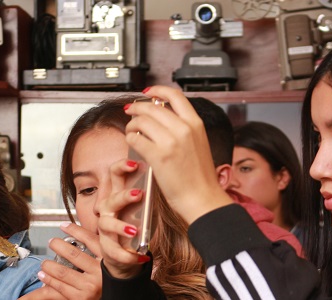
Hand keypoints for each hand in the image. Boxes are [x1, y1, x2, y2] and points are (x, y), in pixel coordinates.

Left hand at [30, 223, 102, 299]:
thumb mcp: (105, 263)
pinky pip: (59, 286)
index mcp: (108, 260)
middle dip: (58, 245)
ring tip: (44, 263)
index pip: (90, 239)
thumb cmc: (104, 281)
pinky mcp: (80, 298)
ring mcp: (90, 286)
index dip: (74, 230)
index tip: (63, 226)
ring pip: (62, 272)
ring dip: (48, 265)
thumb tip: (75, 231)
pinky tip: (43, 275)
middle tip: (52, 242)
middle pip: (73, 254)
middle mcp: (100, 272)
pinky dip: (48, 279)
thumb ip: (95, 250)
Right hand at [96, 159, 148, 278]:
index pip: (115, 176)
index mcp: (117, 196)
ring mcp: (106, 229)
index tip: (135, 163)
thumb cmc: (138, 225)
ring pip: (106, 224)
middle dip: (123, 196)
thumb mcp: (146, 208)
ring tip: (135, 230)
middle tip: (138, 194)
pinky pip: (114, 251)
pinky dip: (127, 254)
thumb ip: (150, 195)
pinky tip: (140, 255)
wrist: (129, 253)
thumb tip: (164, 176)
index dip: (122, 167)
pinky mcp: (108, 248)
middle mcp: (108, 211)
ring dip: (120, 226)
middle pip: (110, 199)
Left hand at [125, 85, 232, 222]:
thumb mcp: (198, 143)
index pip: (174, 95)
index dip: (157, 90)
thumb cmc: (200, 177)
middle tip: (130, 110)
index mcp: (195, 124)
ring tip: (131, 130)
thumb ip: (184, 129)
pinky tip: (132, 142)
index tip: (148, 92)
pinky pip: (135, 138)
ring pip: (141, 120)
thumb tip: (163, 117)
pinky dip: (130, 138)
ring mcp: (170, 142)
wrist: (202, 198)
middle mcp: (183, 129)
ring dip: (131, 124)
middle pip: (152, 107)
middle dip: (137, 107)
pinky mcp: (158, 156)